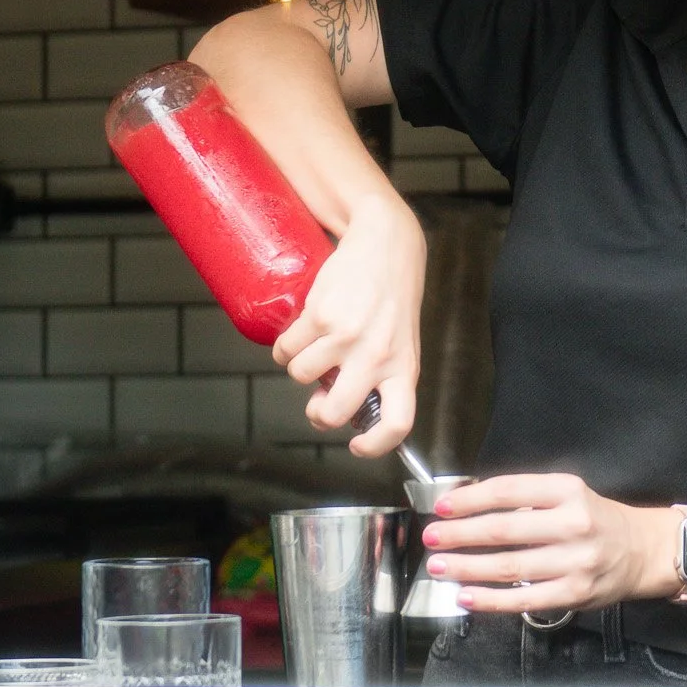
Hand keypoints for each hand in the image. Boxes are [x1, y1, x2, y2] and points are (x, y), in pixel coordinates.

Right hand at [271, 195, 425, 456]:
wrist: (385, 240)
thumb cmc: (391, 294)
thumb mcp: (400, 339)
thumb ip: (379, 373)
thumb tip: (334, 406)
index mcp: (403, 367)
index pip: (398, 423)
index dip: (375, 446)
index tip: (356, 445)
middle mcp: (377, 356)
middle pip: (335, 412)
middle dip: (317, 414)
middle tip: (317, 402)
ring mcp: (347, 337)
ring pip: (299, 377)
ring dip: (297, 367)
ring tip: (313, 347)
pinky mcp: (321, 315)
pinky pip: (286, 349)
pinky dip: (283, 346)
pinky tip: (298, 332)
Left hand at [420, 474, 666, 615]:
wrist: (642, 550)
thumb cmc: (598, 520)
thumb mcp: (568, 494)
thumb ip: (527, 498)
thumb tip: (471, 506)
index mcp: (568, 491)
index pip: (508, 492)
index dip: (470, 499)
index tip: (443, 506)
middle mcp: (573, 524)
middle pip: (504, 530)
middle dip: (460, 534)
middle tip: (432, 537)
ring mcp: (574, 562)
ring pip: (510, 566)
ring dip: (468, 568)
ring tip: (440, 567)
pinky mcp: (574, 593)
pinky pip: (524, 599)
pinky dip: (491, 600)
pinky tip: (467, 595)